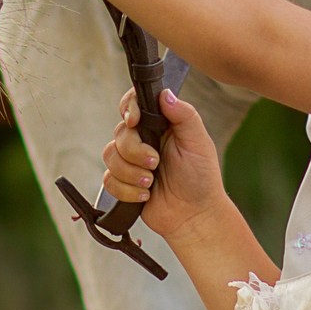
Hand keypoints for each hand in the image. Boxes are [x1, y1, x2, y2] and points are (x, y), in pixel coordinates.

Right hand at [98, 89, 228, 241]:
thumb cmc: (201, 177)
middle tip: (155, 163)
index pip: (134, 104)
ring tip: (151, 182)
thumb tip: (165, 94)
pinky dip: (127, 190)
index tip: (134, 121)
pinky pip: (108, 180)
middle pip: (120, 133)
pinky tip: (145, 195)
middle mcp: (143, 139)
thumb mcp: (198, 142)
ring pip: (110, 155)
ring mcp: (131, 161)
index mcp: (160, 124)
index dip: (128, 108)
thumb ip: (184, 115)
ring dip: (131, 172)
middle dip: (135, 151)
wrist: (194, 216)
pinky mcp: (123, 183)